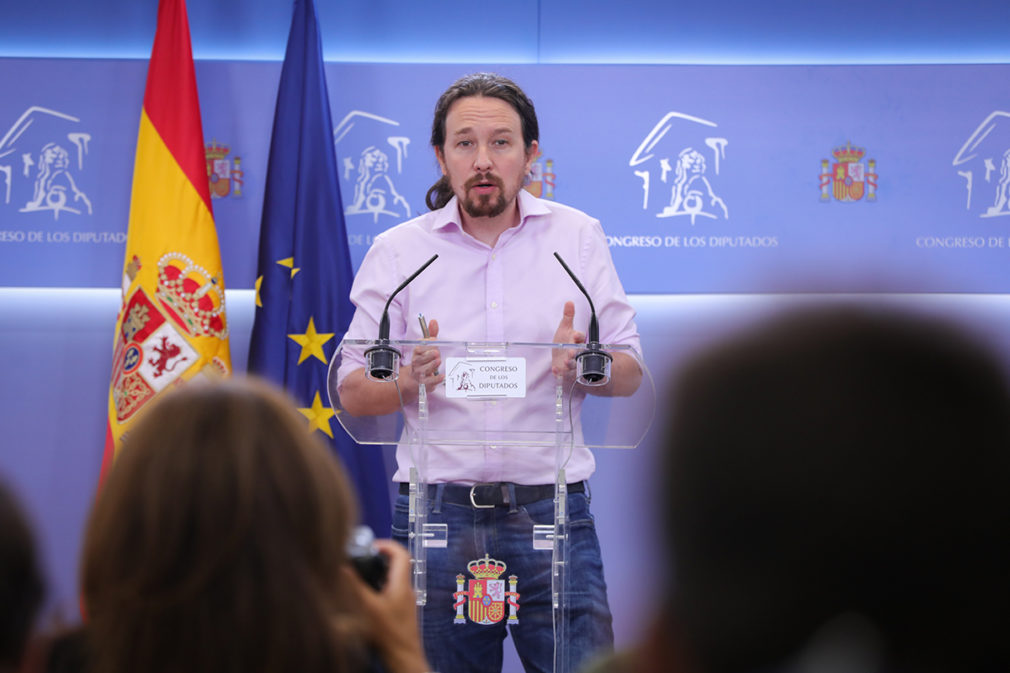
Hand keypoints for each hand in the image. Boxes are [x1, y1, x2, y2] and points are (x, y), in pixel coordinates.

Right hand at [343, 540, 429, 672]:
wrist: (403, 657)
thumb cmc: (389, 634)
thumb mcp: (367, 607)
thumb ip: (355, 586)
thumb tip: (343, 567)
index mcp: (402, 585)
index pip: (401, 554)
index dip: (387, 545)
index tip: (371, 546)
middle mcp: (407, 591)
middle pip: (398, 565)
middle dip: (380, 559)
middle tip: (363, 559)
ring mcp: (406, 602)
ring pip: (394, 580)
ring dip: (379, 575)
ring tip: (362, 577)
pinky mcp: (402, 613)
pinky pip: (392, 593)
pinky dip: (380, 589)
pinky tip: (366, 598)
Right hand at [410, 318, 443, 390]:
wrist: (414, 381)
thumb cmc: (423, 360)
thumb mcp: (426, 347)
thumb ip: (431, 334)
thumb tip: (433, 321)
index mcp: (416, 353)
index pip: (419, 348)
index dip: (426, 344)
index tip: (434, 340)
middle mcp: (416, 363)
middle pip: (420, 359)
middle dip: (428, 355)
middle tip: (436, 353)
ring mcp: (420, 374)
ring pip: (424, 369)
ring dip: (432, 365)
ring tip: (438, 361)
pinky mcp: (425, 383)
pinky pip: (430, 381)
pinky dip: (436, 379)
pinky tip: (442, 376)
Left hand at [551, 301, 585, 379]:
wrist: (561, 358)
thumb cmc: (564, 342)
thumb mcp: (565, 328)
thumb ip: (568, 316)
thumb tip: (569, 302)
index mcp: (576, 340)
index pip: (580, 338)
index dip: (578, 337)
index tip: (575, 336)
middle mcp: (576, 352)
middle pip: (578, 352)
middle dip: (575, 352)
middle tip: (571, 352)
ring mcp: (571, 363)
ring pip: (573, 364)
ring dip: (569, 363)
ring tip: (565, 362)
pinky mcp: (565, 371)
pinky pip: (563, 373)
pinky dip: (559, 372)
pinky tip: (556, 370)